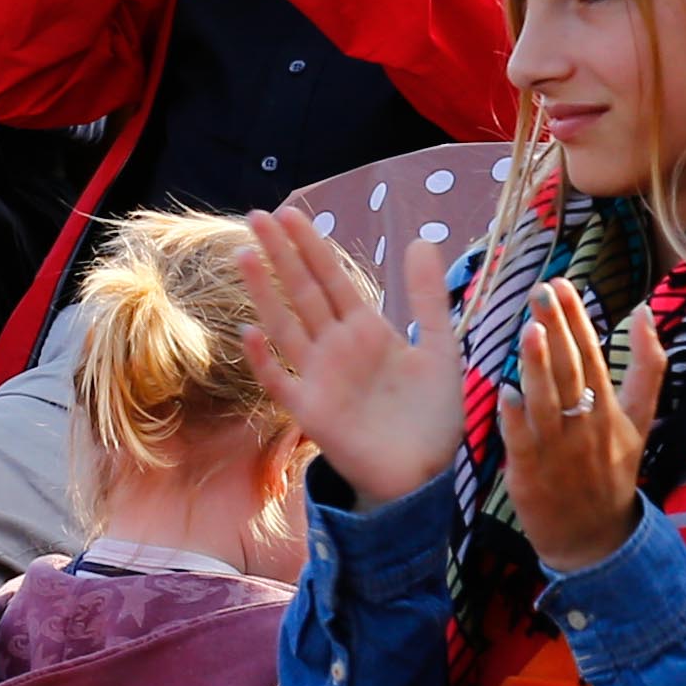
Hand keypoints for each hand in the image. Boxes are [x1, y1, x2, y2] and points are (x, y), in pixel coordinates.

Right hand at [242, 205, 459, 507]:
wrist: (429, 472)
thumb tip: (420, 240)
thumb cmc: (433, 414)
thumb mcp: (439, 348)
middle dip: (282, 255)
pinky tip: (251, 333)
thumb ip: (428, 298)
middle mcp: (337, 348)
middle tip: (257, 216)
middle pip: (304, 292)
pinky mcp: (312, 413)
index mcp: (366, 330)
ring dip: (266, 293)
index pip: (333, 278)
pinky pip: (281, 383)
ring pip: (286, 326)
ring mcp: (320, 378)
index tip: (289, 213)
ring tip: (246, 257)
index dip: (312, 246)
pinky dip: (265, 361)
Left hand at [495, 280, 662, 575]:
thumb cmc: (612, 470)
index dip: (577, 319)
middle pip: (571, 370)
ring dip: (538, 367)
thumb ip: (647, 366)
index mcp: (610, 408)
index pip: (592, 354)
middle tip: (541, 290)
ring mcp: (560, 450)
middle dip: (556, 329)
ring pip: (548, 402)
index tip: (562, 284)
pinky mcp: (533, 474)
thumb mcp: (640, 418)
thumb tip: (645, 311)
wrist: (595, 538)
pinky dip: (515, 419)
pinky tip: (505, 392)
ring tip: (529, 330)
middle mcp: (587, 424)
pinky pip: (523, 442)